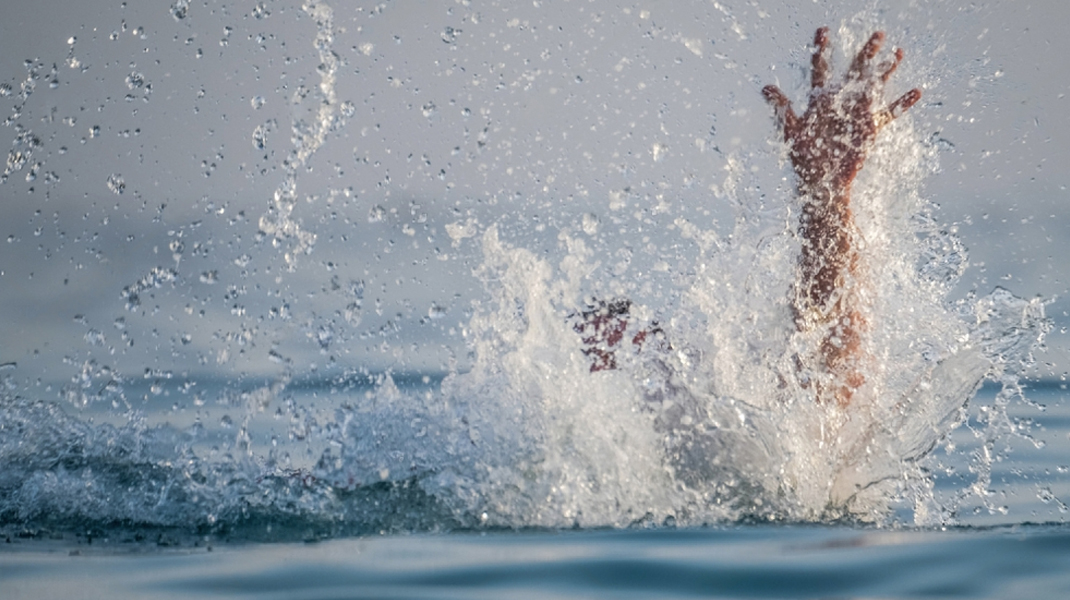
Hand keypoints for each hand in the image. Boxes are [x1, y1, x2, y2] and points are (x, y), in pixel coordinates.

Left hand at [762, 27, 921, 195]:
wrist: (822, 180)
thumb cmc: (805, 157)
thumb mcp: (792, 131)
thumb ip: (782, 108)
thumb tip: (765, 87)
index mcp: (820, 99)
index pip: (820, 68)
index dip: (821, 50)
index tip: (823, 30)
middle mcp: (840, 102)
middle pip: (854, 71)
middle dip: (865, 52)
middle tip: (878, 33)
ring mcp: (857, 113)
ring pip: (875, 85)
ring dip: (886, 70)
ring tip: (898, 52)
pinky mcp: (870, 127)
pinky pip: (889, 113)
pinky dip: (902, 103)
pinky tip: (917, 91)